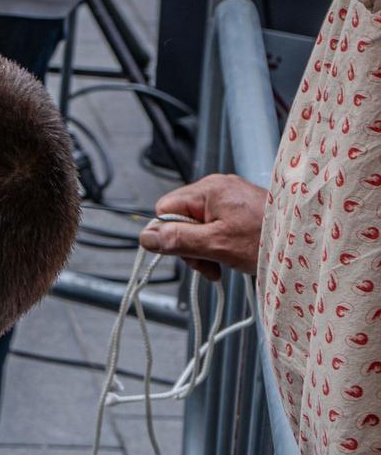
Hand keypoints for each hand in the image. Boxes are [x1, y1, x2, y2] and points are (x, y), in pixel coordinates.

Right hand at [140, 174, 267, 279]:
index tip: (187, 255)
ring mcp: (231, 199)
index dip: (170, 235)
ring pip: (198, 226)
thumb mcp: (217, 244)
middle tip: (208, 265)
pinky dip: (218, 245)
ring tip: (222, 265)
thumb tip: (145, 238)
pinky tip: (230, 257)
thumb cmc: (268, 240)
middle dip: (190, 246)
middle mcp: (218, 188)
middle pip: (181, 218)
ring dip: (204, 249)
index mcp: (209, 189)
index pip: (166, 209)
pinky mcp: (241, 210)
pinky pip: (215, 227)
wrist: (310, 244)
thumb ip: (178, 240)